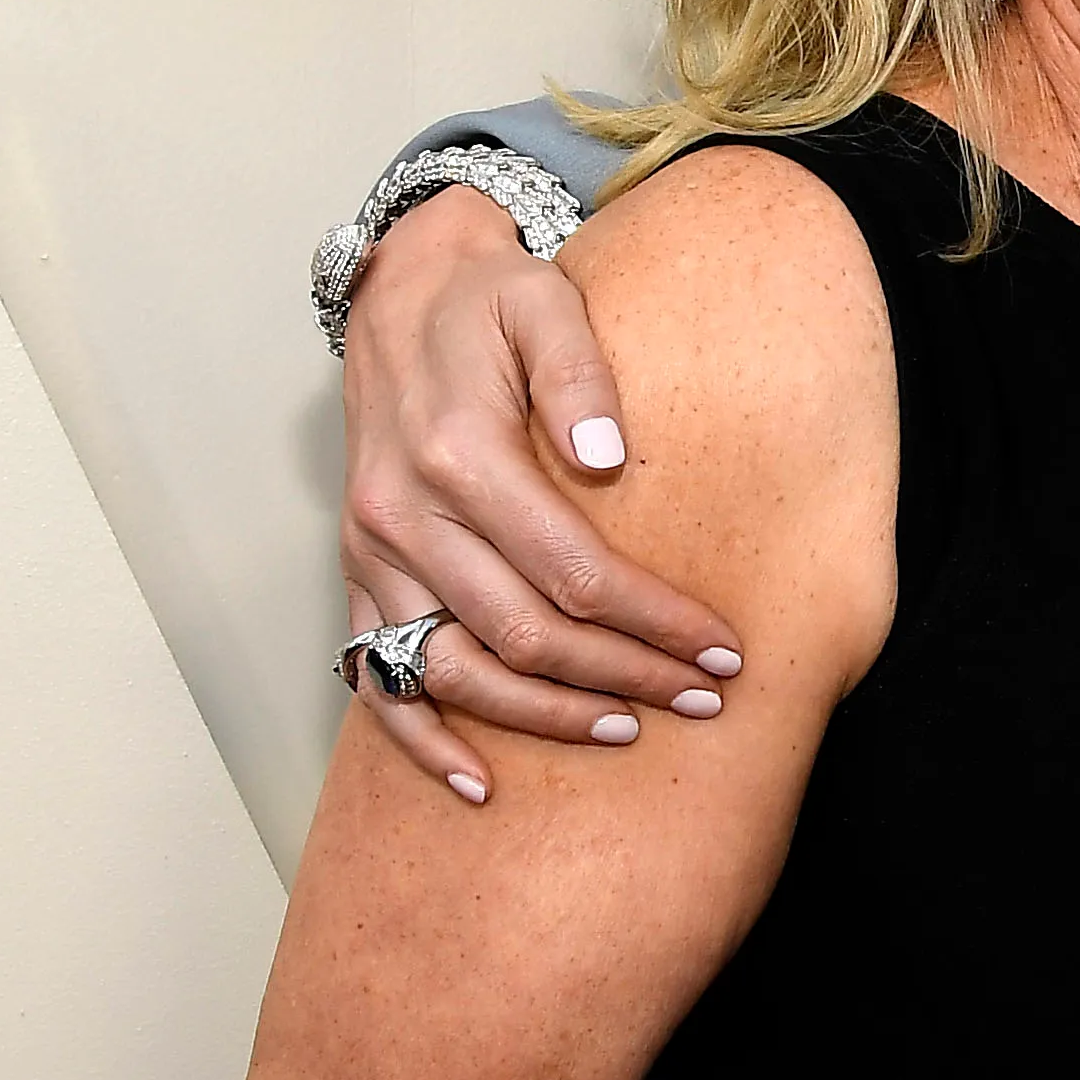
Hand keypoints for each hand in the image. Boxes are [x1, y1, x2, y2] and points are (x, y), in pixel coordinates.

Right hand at [339, 185, 749, 800]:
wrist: (399, 297)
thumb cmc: (486, 302)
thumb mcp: (542, 302)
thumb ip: (577, 373)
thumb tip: (608, 458)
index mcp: (458, 454)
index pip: (573, 568)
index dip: (653, 620)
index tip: (723, 650)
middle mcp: (404, 516)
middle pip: (525, 632)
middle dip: (624, 676)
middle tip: (703, 699)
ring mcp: (373, 555)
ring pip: (457, 672)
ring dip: (546, 716)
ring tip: (628, 729)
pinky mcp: (357, 577)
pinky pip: (378, 680)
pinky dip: (425, 740)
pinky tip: (481, 782)